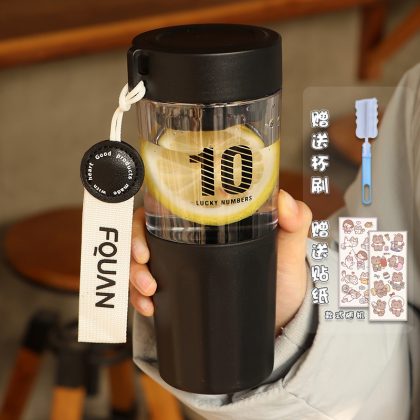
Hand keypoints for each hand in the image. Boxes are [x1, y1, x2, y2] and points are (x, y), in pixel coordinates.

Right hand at [129, 189, 311, 334]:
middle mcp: (189, 240)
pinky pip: (149, 289)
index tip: (145, 231)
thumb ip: (295, 221)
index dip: (148, 213)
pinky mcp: (179, 290)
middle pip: (146, 232)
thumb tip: (285, 200)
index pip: (169, 205)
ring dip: (134, 273)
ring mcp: (182, 265)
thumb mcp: (288, 249)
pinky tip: (149, 307)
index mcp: (209, 222)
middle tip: (143, 263)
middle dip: (134, 246)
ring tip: (148, 291)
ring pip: (141, 260)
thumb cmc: (282, 278)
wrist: (279, 321)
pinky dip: (140, 297)